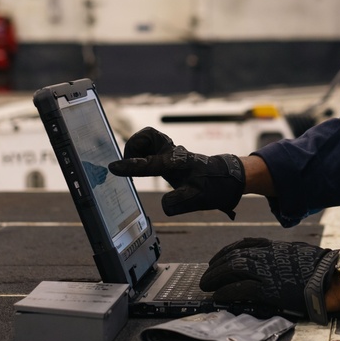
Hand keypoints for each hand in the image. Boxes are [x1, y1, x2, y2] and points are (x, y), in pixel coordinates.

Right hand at [107, 127, 244, 219]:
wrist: (226, 177)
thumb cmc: (213, 186)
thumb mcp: (199, 199)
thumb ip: (181, 202)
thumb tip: (164, 205)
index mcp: (178, 164)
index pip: (150, 163)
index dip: (131, 166)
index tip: (113, 167)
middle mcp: (173, 153)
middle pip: (148, 135)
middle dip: (134, 145)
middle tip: (129, 162)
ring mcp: (172, 151)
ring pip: (149, 137)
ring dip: (137, 147)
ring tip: (135, 164)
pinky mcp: (171, 154)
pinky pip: (152, 145)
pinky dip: (142, 151)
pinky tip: (143, 166)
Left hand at [199, 238, 339, 323]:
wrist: (332, 275)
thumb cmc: (319, 265)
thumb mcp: (296, 251)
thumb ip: (280, 253)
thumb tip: (270, 257)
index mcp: (274, 247)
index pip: (243, 244)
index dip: (226, 252)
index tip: (216, 259)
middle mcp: (268, 255)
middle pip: (234, 256)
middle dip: (216, 266)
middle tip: (205, 277)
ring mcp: (268, 270)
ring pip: (234, 268)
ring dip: (216, 277)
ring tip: (206, 285)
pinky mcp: (271, 288)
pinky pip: (243, 289)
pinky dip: (228, 291)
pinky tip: (219, 295)